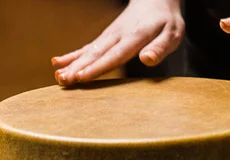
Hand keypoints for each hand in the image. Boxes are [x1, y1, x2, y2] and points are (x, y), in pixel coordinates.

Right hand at [51, 0, 183, 85]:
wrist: (156, 0)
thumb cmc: (167, 21)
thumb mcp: (172, 34)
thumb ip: (160, 48)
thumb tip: (147, 60)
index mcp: (135, 37)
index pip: (115, 55)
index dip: (98, 67)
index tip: (81, 76)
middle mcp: (118, 35)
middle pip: (96, 54)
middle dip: (79, 68)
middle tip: (62, 81)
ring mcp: (110, 35)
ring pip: (89, 51)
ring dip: (72, 64)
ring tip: (58, 76)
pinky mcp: (106, 37)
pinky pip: (88, 47)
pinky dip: (73, 55)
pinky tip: (57, 62)